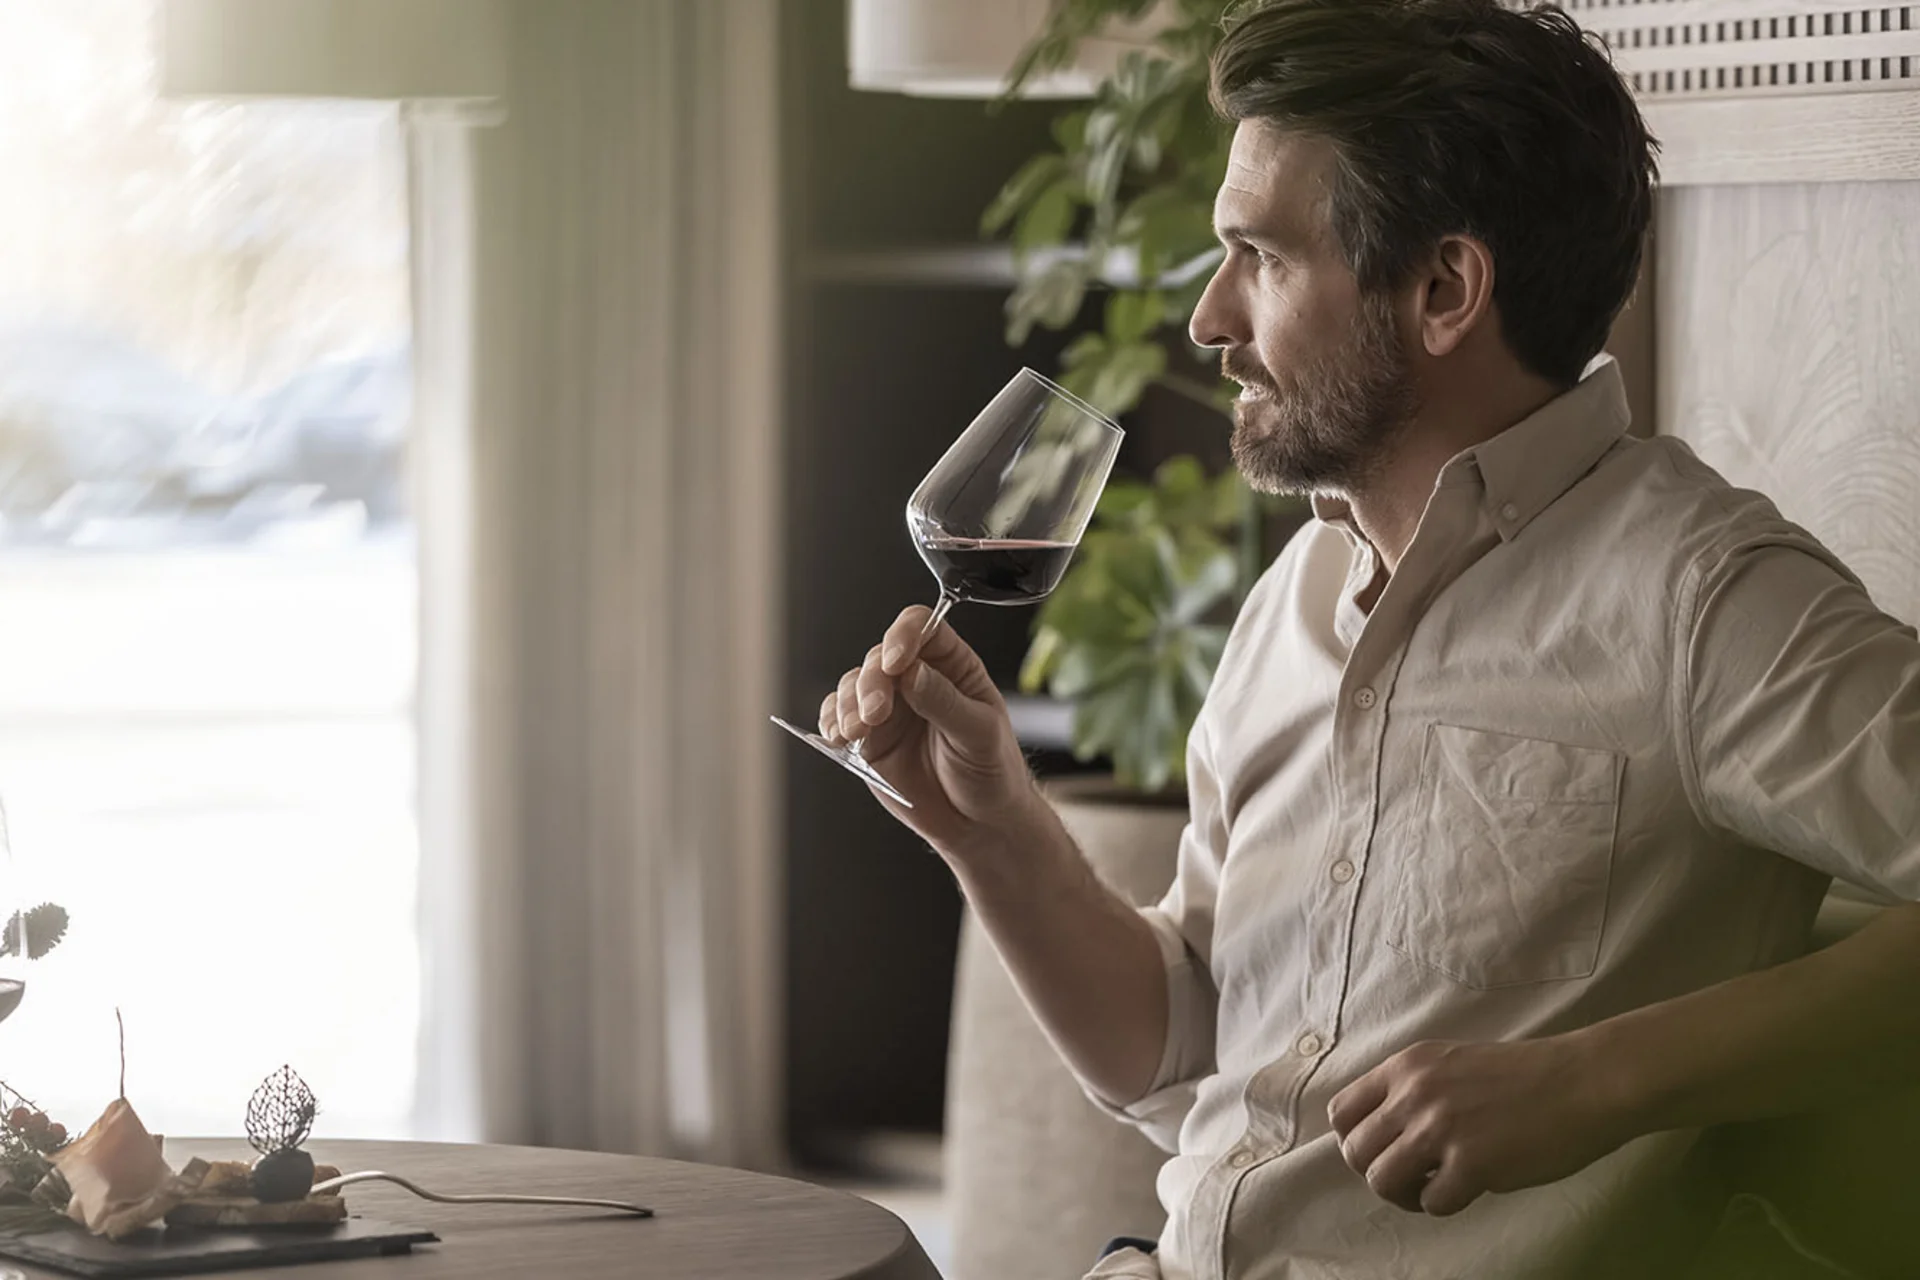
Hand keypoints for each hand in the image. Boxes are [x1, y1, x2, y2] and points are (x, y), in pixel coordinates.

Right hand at [818, 605, 1040, 858]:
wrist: (977, 824)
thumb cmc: (992, 773)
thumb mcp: (980, 735)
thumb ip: (944, 702)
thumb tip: (912, 672)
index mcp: (954, 667)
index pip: (923, 628)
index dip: (904, 636)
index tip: (895, 663)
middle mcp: (917, 679)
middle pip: (879, 657)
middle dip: (870, 683)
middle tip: (874, 715)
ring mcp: (890, 708)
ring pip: (853, 685)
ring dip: (847, 704)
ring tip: (855, 732)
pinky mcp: (869, 737)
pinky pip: (838, 717)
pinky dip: (831, 722)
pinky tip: (838, 736)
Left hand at [1327, 1036, 1632, 1216]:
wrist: (1584, 1081)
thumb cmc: (1524, 1076)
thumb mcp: (1451, 1063)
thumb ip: (1413, 1090)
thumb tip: (1382, 1134)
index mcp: (1407, 1065)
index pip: (1341, 1111)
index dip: (1355, 1141)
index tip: (1383, 1150)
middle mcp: (1415, 1093)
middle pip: (1356, 1153)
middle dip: (1378, 1173)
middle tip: (1411, 1177)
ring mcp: (1441, 1128)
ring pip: (1382, 1181)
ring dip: (1404, 1195)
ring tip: (1433, 1188)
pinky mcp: (1473, 1163)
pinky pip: (1432, 1204)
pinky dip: (1445, 1205)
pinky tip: (1469, 1189)